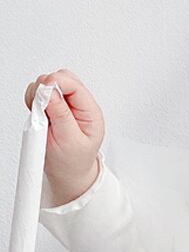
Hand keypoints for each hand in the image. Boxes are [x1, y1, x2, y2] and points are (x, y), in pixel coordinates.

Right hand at [24, 68, 104, 191]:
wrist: (67, 173)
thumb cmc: (72, 162)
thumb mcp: (69, 141)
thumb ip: (61, 115)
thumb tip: (50, 92)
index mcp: (90, 114)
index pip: (73, 84)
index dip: (55, 83)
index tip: (41, 94)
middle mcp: (80, 106)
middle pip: (61, 78)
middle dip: (46, 88)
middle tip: (39, 107)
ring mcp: (67, 106)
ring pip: (49, 83)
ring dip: (38, 94)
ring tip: (40, 116)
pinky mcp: (54, 107)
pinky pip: (40, 93)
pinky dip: (34, 100)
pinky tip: (37, 114)